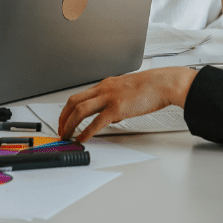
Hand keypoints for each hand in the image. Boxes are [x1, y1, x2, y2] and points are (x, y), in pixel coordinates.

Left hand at [58, 66, 196, 142]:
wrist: (162, 83)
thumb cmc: (149, 87)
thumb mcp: (126, 89)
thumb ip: (114, 100)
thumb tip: (108, 117)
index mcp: (105, 85)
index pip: (79, 96)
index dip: (68, 109)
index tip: (64, 120)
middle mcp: (103, 89)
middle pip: (73, 102)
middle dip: (63, 117)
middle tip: (60, 130)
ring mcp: (109, 98)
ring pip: (80, 110)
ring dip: (70, 125)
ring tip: (66, 136)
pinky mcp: (117, 108)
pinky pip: (96, 122)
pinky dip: (86, 132)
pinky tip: (82, 139)